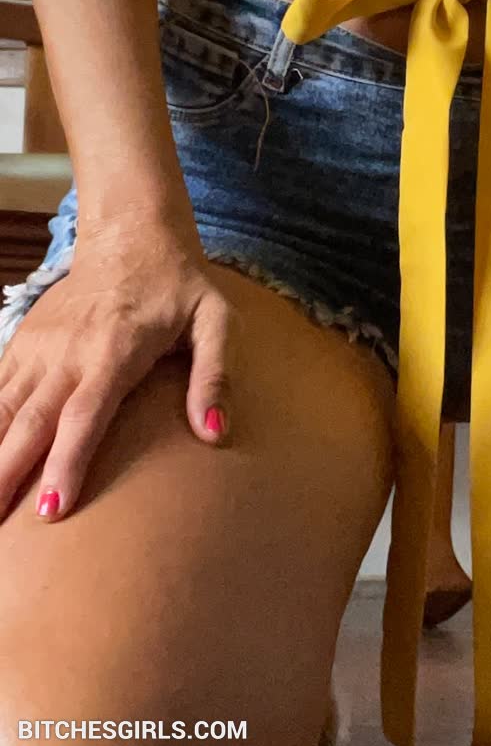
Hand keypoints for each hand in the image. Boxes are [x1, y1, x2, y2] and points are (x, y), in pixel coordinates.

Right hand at [0, 204, 236, 523]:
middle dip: (7, 473)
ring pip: (2, 407)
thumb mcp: (215, 320)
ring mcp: (40, 347)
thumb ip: (214, 375)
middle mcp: (68, 353)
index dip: (66, 463)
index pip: (84, 417)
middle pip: (31, 421)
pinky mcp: (23, 340)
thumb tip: (214, 432)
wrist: (131, 235)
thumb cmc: (179, 285)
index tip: (51, 510)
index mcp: (114, 353)